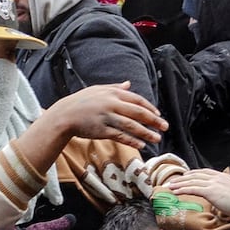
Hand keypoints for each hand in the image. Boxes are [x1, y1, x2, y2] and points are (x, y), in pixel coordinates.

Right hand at [43, 82, 166, 150]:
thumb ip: (115, 87)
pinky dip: (132, 141)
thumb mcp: (98, 90)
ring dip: (146, 133)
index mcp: (113, 93)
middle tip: (165, 127)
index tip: (158, 115)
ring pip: (131, 126)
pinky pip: (120, 136)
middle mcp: (111, 104)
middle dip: (153, 120)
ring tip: (157, 138)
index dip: (150, 108)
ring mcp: (107, 117)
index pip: (137, 100)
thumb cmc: (81, 102)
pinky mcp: (102, 130)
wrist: (64, 115)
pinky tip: (141, 145)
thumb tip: (129, 84)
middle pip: (138, 112)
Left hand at [166, 169, 229, 220]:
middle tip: (173, 182)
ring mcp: (214, 183)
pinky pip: (193, 189)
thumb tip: (220, 198)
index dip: (192, 175)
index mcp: (223, 176)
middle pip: (195, 175)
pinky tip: (176, 191)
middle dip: (183, 178)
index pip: (204, 172)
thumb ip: (225, 192)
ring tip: (170, 186)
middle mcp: (217, 177)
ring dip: (179, 184)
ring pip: (192, 181)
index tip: (185, 177)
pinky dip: (183, 189)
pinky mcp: (211, 192)